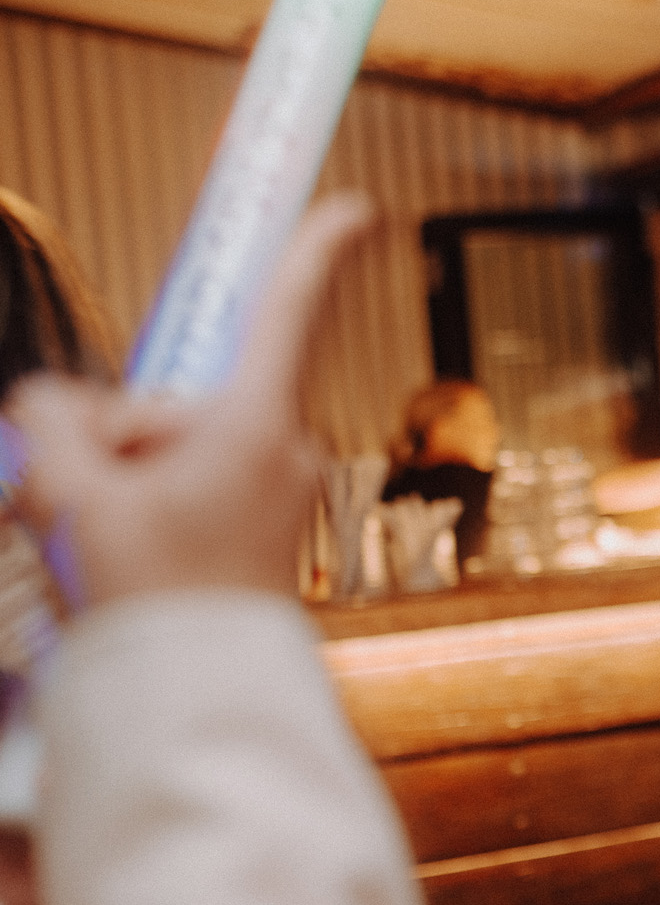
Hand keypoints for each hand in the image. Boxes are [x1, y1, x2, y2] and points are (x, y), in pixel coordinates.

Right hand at [6, 197, 371, 609]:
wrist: (194, 700)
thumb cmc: (150, 596)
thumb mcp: (70, 495)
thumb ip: (54, 424)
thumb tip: (54, 406)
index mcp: (256, 422)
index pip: (290, 313)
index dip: (320, 250)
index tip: (360, 205)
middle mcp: (284, 447)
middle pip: (176, 400)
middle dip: (112, 439)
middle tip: (86, 509)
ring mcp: (277, 490)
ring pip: (172, 450)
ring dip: (121, 484)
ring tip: (105, 551)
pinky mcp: (261, 527)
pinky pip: (185, 489)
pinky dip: (140, 511)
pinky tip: (115, 565)